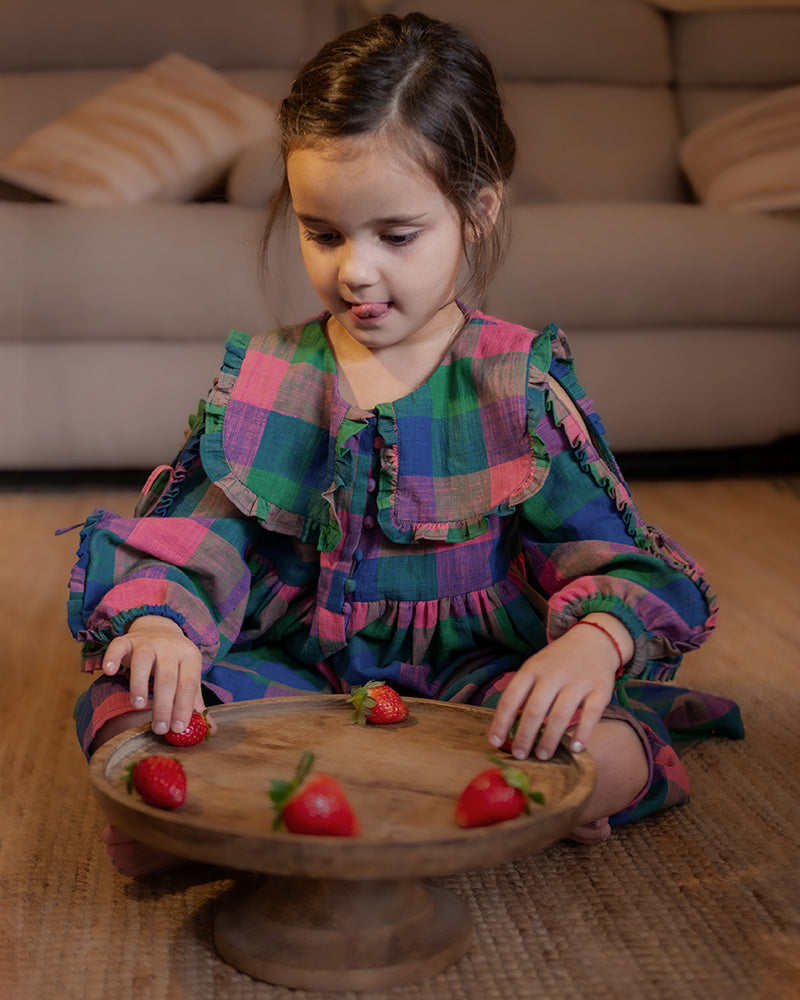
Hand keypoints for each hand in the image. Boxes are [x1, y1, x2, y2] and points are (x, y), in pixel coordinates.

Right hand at [102, 615, 203, 735]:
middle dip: (163, 706)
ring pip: (143, 662)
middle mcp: (170, 646)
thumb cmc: (175, 661)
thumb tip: (211, 730)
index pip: (188, 683)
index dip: (183, 707)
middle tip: (159, 728)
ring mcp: (147, 642)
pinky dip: (112, 658)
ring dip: (139, 685)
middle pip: (167, 677)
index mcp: (190, 655)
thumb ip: (195, 701)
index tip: (177, 728)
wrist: (159, 628)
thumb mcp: (188, 675)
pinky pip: (117, 646)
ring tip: (139, 706)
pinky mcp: (127, 640)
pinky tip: (109, 672)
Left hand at [488, 614, 631, 760]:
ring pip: (561, 714)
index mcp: (532, 669)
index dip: (501, 721)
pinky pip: (591, 715)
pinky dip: (582, 733)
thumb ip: (522, 693)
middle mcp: (553, 674)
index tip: (495, 742)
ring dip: (550, 739)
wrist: (594, 640)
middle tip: (520, 756)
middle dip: (525, 736)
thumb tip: (505, 728)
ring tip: (543, 756)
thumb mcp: (535, 668)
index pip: (511, 697)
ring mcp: (578, 681)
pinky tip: (574, 748)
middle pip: (535, 709)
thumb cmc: (557, 662)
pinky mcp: (600, 689)